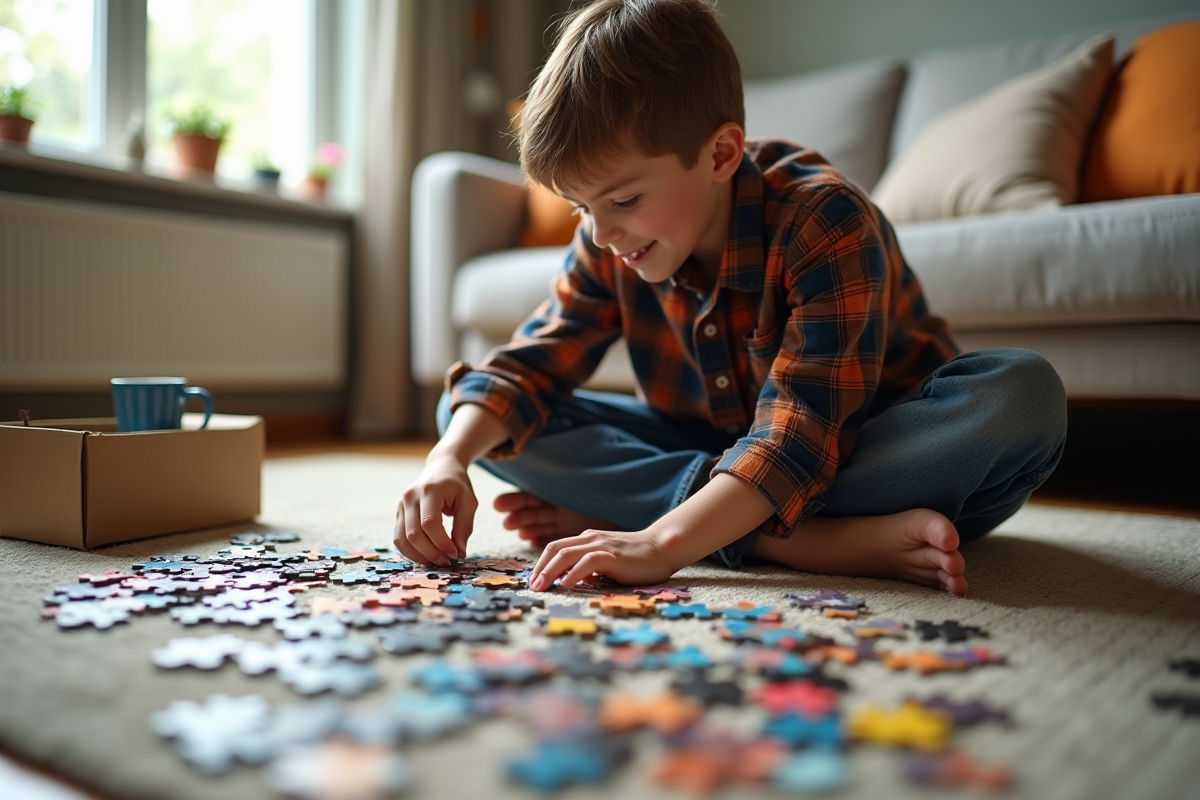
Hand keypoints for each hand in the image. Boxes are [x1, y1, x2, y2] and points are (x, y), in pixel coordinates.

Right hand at [394, 453, 476, 565]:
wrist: (440, 467)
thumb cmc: (457, 484)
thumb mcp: (468, 502)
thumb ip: (464, 527)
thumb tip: (459, 553)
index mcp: (429, 490)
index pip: (429, 523)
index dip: (441, 542)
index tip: (456, 553)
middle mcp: (410, 497)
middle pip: (413, 534)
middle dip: (431, 552)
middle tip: (447, 560)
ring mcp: (401, 505)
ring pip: (402, 539)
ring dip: (419, 555)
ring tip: (438, 560)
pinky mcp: (398, 513)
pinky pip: (399, 538)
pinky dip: (411, 551)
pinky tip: (427, 555)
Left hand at [529, 527, 678, 590]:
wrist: (662, 548)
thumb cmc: (636, 558)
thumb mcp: (607, 562)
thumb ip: (590, 568)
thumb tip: (574, 580)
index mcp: (587, 540)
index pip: (556, 548)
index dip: (542, 563)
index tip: (534, 581)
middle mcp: (591, 539)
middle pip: (555, 549)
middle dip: (540, 568)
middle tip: (532, 586)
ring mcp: (601, 546)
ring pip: (566, 554)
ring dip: (550, 571)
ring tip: (541, 586)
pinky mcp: (613, 556)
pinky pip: (588, 562)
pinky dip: (574, 572)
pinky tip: (566, 584)